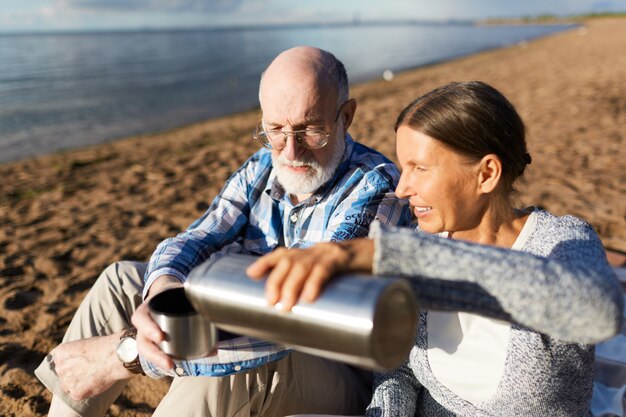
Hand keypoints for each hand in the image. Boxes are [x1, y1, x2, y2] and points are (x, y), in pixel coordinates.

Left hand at [51, 333, 132, 400]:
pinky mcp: (76, 393)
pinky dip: (85, 391)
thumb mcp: (84, 344)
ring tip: (93, 376)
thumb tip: (75, 362)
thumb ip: (74, 354)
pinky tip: (95, 382)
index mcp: (61, 353)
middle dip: (73, 374)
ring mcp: (67, 381)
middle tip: (89, 370)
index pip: (60, 361)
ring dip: (78, 384)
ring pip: (68, 386)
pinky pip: (77, 394)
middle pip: (63, 374)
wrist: (115, 356)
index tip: (82, 362)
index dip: (72, 362)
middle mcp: (60, 368)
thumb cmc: (104, 347)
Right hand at [131, 275, 182, 370]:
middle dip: (154, 354)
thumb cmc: (173, 292)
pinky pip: (157, 353)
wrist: (169, 293)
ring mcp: (148, 335)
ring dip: (159, 361)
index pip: (140, 318)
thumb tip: (209, 305)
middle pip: (142, 342)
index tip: (161, 336)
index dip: (148, 328)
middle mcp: (145, 324)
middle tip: (169, 362)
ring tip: (172, 366)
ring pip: (148, 351)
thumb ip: (190, 294)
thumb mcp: (177, 289)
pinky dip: (166, 359)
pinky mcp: (156, 343)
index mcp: (147, 308)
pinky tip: (176, 365)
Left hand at [246, 238, 374, 310]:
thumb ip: (318, 288)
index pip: (283, 253)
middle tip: (271, 302)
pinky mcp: (346, 258)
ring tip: (286, 306)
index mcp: (311, 254)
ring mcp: (330, 252)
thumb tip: (304, 318)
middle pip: (289, 261)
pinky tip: (309, 296)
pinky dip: (315, 282)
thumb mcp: (332, 277)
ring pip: (304, 265)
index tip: (251, 274)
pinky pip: (326, 268)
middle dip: (276, 280)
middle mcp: (317, 250)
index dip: (266, 262)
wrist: (384, 255)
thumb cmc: (356, 273)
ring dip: (291, 285)